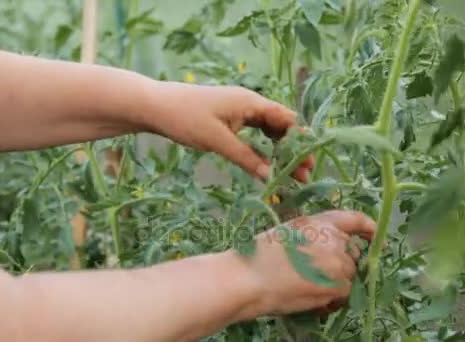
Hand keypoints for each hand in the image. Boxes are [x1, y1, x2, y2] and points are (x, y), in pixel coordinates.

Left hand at [146, 81, 312, 181]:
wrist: (155, 106)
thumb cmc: (185, 118)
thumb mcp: (217, 141)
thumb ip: (246, 158)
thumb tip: (271, 176)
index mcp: (251, 102)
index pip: (286, 120)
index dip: (301, 142)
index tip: (309, 164)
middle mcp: (250, 104)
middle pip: (281, 126)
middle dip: (294, 150)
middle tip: (303, 175)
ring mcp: (239, 111)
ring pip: (269, 131)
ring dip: (280, 150)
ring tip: (290, 173)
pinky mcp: (229, 119)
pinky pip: (254, 133)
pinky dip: (263, 148)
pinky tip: (268, 163)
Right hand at [245, 210, 375, 316]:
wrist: (249, 278)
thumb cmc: (258, 255)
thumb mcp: (288, 232)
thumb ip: (313, 235)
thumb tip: (329, 248)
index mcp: (320, 222)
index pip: (354, 219)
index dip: (368, 227)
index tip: (373, 235)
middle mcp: (334, 239)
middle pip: (351, 253)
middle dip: (340, 264)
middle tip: (317, 275)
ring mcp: (338, 263)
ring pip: (348, 276)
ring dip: (335, 284)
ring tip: (308, 289)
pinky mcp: (338, 286)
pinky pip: (344, 295)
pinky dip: (331, 301)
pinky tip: (312, 301)